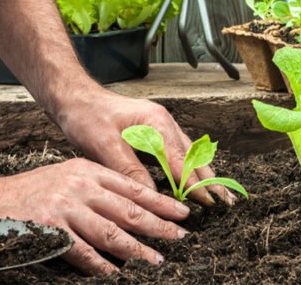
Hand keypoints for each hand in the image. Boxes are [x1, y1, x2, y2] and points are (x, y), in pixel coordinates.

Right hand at [0, 157, 189, 274]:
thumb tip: (132, 208)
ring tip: (157, 260)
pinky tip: (117, 274)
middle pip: (129, 209)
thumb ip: (97, 187)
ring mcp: (66, 208)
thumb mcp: (68, 176)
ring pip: (112, 232)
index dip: (160, 201)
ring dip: (137, 249)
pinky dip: (103, 266)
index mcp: (88, 170)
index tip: (181, 213)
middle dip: (159, 225)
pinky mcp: (51, 230)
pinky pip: (84, 253)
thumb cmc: (31, 191)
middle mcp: (80, 186)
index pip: (133, 187)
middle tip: (180, 237)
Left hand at [57, 90, 236, 205]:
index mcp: (156, 122)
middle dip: (210, 179)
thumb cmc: (87, 116)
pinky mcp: (153, 131)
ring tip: (218, 194)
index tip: (208, 202)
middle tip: (226, 202)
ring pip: (189, 153)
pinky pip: (178, 152)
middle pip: (193, 155)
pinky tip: (194, 179)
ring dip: (203, 174)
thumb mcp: (104, 145)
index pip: (181, 160)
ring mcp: (160, 126)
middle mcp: (163, 122)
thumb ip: (130, 170)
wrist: (74, 97)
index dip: (195, 184)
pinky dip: (189, 168)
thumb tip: (151, 196)